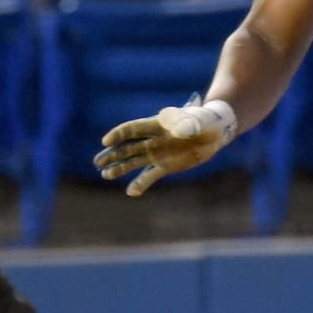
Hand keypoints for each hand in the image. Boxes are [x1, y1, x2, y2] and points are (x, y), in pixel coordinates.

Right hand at [94, 99, 236, 196]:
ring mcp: (157, 153)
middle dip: (113, 154)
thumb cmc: (205, 120)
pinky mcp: (165, 166)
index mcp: (157, 125)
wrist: (214, 132)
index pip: (133, 128)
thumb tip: (182, 131)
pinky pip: (149, 176)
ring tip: (105, 174)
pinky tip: (131, 192)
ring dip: (119, 168)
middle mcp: (152, 140)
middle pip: (128, 147)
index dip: (119, 134)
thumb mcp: (200, 120)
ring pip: (133, 161)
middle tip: (98, 162)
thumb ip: (189, 124)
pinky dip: (140, 183)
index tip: (107, 141)